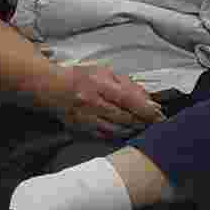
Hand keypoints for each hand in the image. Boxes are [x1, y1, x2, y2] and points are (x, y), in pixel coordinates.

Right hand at [46, 65, 162, 138]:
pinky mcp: (81, 129)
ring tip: (143, 127)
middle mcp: (91, 103)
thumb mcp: (103, 72)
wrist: (49, 88)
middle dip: (143, 121)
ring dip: (133, 130)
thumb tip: (146, 98)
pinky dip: (119, 135)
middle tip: (156, 123)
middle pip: (124, 117)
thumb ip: (126, 84)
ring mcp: (85, 118)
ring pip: (117, 129)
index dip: (146, 109)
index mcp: (98, 84)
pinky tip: (126, 132)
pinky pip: (105, 136)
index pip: (127, 99)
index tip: (159, 115)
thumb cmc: (78, 78)